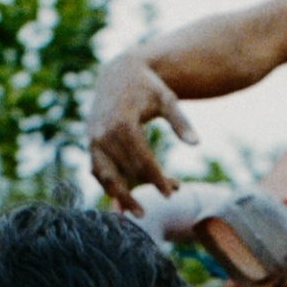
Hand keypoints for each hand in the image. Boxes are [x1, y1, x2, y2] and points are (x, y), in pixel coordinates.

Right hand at [85, 52, 195, 205]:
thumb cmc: (148, 87)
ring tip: (138, 214)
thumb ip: (181, 123)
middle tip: (173, 193)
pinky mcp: (90, 142)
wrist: (119, 73)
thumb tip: (196, 144)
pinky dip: (107, 185)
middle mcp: (104, 134)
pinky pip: (97, 170)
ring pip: (107, 176)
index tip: (172, 192)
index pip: (143, 161)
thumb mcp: (168, 100)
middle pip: (128, 170)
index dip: (158, 179)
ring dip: (122, 196)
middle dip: (149, 184)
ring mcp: (94, 139)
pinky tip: (121, 200)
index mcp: (124, 124)